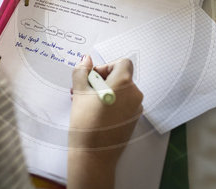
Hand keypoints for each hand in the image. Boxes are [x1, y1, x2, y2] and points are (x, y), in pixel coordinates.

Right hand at [67, 55, 142, 188]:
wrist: (93, 155)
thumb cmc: (87, 124)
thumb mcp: (80, 92)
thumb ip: (82, 72)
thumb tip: (85, 60)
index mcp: (124, 83)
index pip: (122, 63)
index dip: (106, 66)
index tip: (93, 77)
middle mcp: (135, 94)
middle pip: (121, 77)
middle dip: (102, 81)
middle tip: (84, 90)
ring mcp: (136, 108)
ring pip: (121, 92)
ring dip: (105, 93)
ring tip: (86, 103)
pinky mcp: (133, 120)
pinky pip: (124, 105)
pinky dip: (112, 104)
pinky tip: (95, 114)